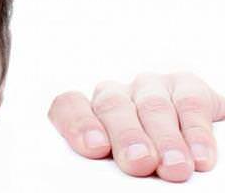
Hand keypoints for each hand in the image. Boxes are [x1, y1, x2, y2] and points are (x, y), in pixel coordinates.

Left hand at [48, 72, 224, 182]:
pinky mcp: (188, 88)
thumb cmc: (144, 164)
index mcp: (89, 113)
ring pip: (152, 105)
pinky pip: (191, 103)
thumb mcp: (117, 167)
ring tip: (174, 167)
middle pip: (112, 106)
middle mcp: (117, 96)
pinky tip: (200, 156)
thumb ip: (106, 170)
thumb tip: (113, 180)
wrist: (186, 149)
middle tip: (139, 162)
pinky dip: (197, 132)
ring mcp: (150, 88)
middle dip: (127, 135)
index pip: (70, 106)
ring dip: (165, 138)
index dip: (78, 123)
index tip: (93, 148)